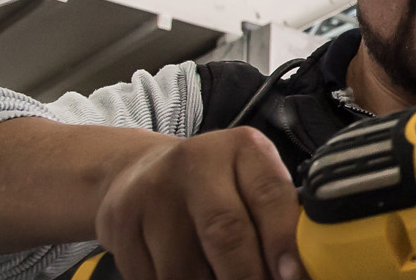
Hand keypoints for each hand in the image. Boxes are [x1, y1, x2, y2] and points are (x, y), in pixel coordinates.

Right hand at [95, 127, 305, 279]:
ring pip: (185, 266)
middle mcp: (195, 161)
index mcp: (243, 148)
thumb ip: (276, 217)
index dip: (283, 241)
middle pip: (225, 233)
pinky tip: (191, 276)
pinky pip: (152, 277)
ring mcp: (152, 191)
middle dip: (246, 276)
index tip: (292, 276)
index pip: (269, 194)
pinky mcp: (120, 222)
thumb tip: (295, 270)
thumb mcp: (251, 183)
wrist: (138, 171)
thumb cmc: (216, 185)